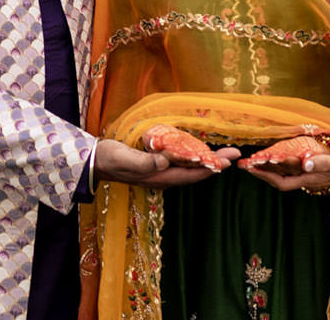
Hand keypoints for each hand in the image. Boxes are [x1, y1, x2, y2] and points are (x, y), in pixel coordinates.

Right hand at [91, 135, 238, 188]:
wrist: (95, 162)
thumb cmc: (110, 159)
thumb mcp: (125, 159)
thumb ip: (144, 162)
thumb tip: (165, 162)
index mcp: (159, 177)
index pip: (191, 174)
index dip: (210, 167)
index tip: (228, 161)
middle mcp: (163, 177)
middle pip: (195, 172)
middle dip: (215, 164)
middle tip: (234, 153)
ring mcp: (159, 172)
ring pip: (189, 168)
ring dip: (207, 161)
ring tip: (223, 153)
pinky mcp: (155, 165)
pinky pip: (180, 163)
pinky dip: (193, 157)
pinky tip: (197, 151)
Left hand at [235, 135, 327, 173]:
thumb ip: (322, 163)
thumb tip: (304, 163)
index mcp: (312, 179)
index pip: (283, 182)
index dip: (266, 177)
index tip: (250, 169)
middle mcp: (310, 179)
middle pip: (281, 179)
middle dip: (262, 173)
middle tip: (245, 164)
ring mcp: (314, 174)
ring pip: (287, 173)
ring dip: (271, 167)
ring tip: (255, 160)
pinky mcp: (318, 167)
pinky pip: (296, 168)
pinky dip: (284, 163)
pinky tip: (279, 157)